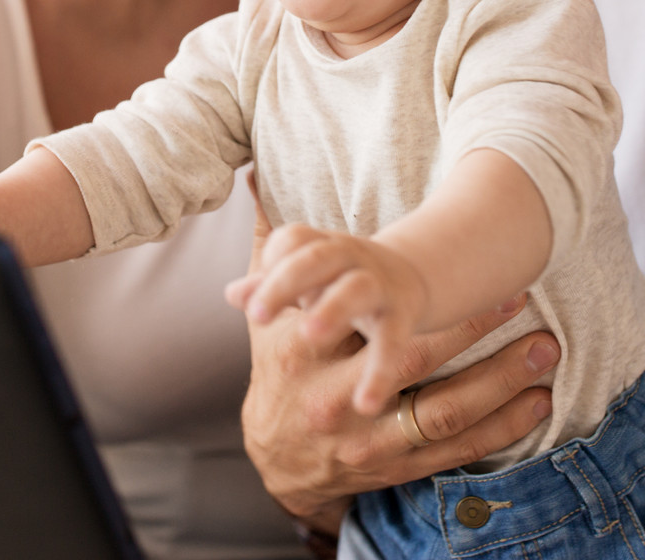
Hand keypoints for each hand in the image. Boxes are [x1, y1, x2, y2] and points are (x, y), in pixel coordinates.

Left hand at [227, 224, 432, 413]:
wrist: (413, 278)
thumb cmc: (343, 282)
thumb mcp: (309, 280)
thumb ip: (270, 287)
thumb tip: (232, 294)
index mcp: (322, 246)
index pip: (292, 241)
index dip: (271, 263)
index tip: (250, 302)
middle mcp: (350, 258)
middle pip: (316, 257)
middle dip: (285, 282)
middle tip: (256, 316)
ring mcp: (378, 285)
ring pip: (356, 289)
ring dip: (332, 308)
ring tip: (310, 334)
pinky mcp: (402, 317)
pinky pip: (391, 343)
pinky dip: (379, 372)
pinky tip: (363, 404)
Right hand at [236, 190, 555, 530]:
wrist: (277, 458)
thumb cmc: (282, 371)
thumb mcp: (267, 317)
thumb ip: (271, 252)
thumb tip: (252, 179)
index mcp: (304, 354)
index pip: (361, 315)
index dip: (411, 294)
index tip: (465, 265)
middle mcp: (335, 399)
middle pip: (414, 362)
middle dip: (470, 331)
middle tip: (518, 298)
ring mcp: (370, 438)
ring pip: (444, 409)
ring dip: (500, 380)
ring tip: (545, 349)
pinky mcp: (399, 467)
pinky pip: (457, 448)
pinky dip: (502, 427)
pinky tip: (539, 402)